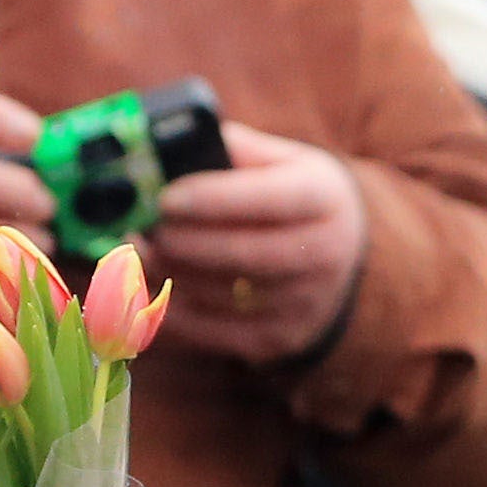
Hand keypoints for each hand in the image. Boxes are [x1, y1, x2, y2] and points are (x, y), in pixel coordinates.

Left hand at [147, 120, 367, 363]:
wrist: (345, 255)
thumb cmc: (293, 197)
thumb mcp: (281, 160)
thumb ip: (231, 151)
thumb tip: (165, 147)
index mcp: (323, 199)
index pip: (267, 200)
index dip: (211, 201)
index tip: (164, 199)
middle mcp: (324, 255)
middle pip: (241, 254)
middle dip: (182, 242)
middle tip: (142, 229)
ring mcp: (304, 304)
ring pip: (220, 294)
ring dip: (169, 274)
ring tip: (141, 250)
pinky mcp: (279, 339)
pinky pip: (212, 331)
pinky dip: (171, 310)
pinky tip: (149, 285)